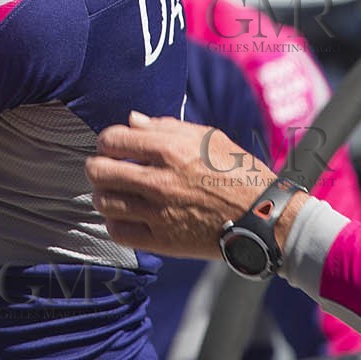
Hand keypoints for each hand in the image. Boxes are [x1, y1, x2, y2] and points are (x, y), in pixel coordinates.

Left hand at [86, 112, 289, 258]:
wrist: (263, 216)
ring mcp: (159, 213)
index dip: (105, 141)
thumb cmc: (238, 171)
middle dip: (96, 166)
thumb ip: (165, 126)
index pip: (112, 139)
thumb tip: (131, 120)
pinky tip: (123, 215)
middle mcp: (160, 180)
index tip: (110, 146)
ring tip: (113, 192)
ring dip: (103, 195)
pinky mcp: (163, 241)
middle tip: (103, 168)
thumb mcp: (208, 137)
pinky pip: (119, 232)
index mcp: (170, 149)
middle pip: (99, 171)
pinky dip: (114, 222)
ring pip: (104, 202)